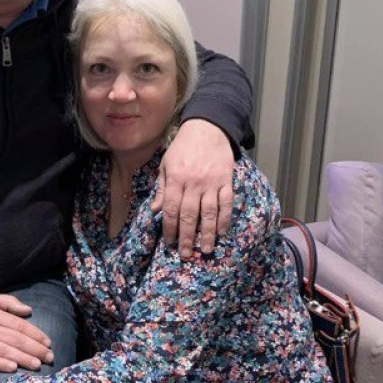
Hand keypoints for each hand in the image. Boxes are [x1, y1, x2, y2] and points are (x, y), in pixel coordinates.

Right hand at [0, 292, 52, 371]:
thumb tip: (29, 311)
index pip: (20, 326)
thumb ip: (10, 303)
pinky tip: (12, 368)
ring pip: (5, 351)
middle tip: (49, 357)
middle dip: (35, 349)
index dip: (36, 335)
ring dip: (22, 358)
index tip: (48, 343)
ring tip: (37, 365)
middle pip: (16, 340)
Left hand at [151, 118, 233, 256]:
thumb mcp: (166, 164)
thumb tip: (155, 210)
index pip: (171, 209)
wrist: (207, 128)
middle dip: (186, 237)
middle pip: (189, 215)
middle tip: (185, 254)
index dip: (169, 228)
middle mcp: (193, 183)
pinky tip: (221, 231)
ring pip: (209, 213)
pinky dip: (224, 218)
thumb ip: (162, 188)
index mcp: (176, 179)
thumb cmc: (182, 148)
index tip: (169, 242)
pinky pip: (226, 203)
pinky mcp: (226, 181)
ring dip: (207, 233)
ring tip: (205, 249)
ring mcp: (211, 183)